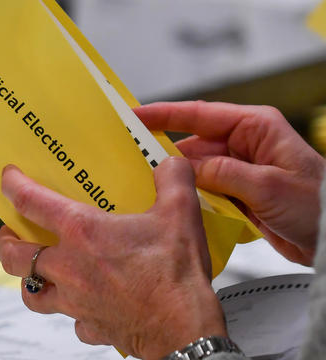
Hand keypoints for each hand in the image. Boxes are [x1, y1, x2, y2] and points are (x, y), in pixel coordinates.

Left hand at [0, 159, 226, 359]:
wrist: (184, 330)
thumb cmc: (175, 274)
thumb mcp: (181, 212)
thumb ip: (172, 179)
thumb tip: (169, 164)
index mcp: (82, 232)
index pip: (30, 202)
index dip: (13, 185)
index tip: (8, 178)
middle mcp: (68, 267)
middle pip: (13, 256)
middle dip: (5, 242)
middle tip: (10, 232)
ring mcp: (74, 301)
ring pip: (31, 294)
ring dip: (28, 281)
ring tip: (36, 271)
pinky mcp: (89, 326)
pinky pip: (70, 319)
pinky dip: (72, 311)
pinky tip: (85, 303)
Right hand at [135, 101, 324, 265]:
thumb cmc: (318, 205)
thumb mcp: (268, 186)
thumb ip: (222, 173)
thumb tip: (183, 165)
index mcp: (255, 128)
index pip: (200, 115)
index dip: (163, 114)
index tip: (133, 115)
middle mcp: (244, 144)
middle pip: (193, 143)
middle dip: (165, 152)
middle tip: (131, 160)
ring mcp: (239, 169)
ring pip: (196, 169)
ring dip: (178, 179)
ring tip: (146, 184)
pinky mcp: (237, 193)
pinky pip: (205, 190)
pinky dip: (190, 196)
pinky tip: (173, 204)